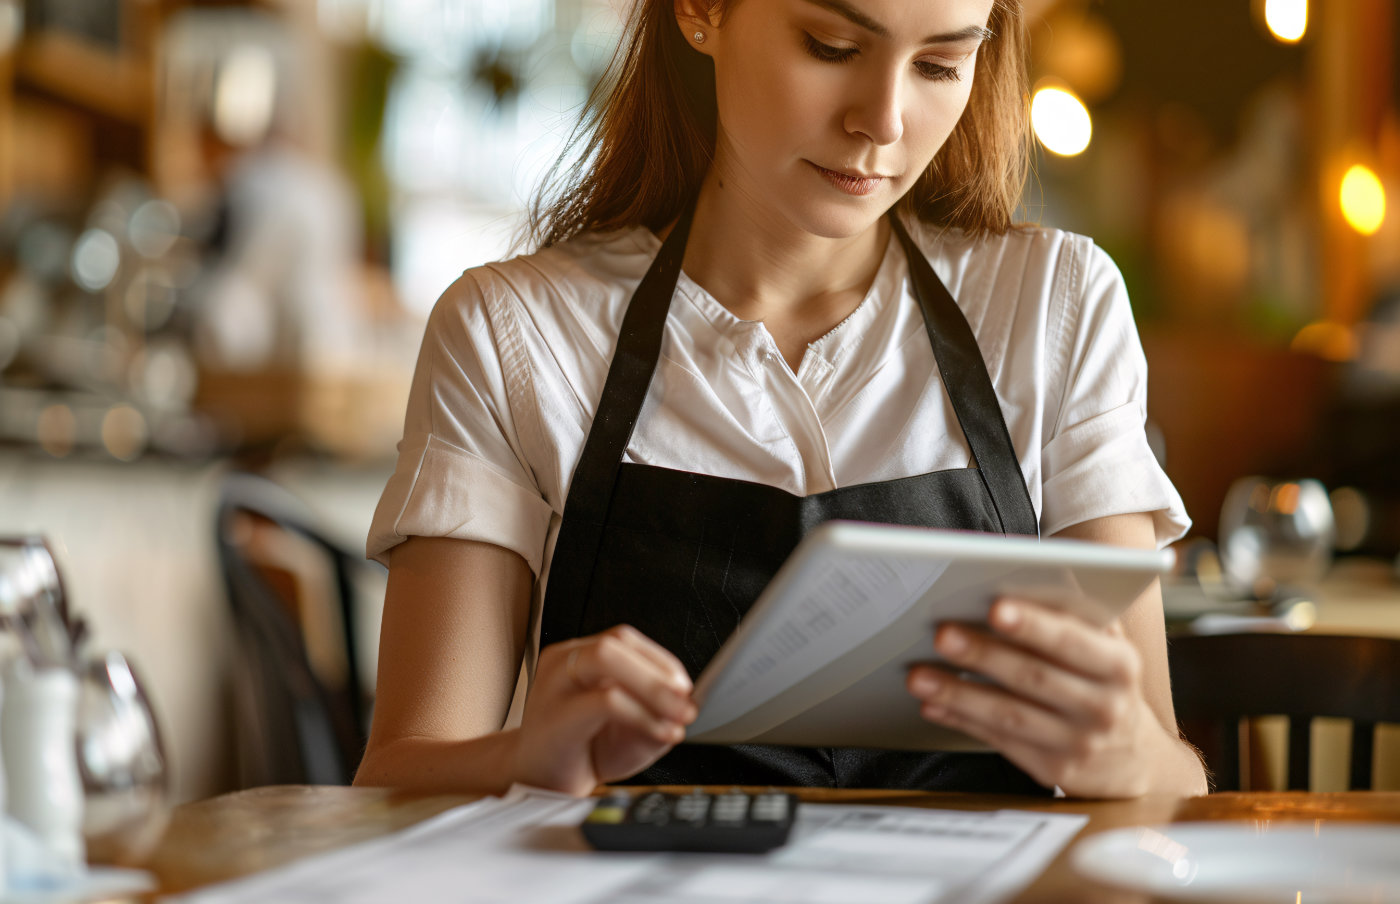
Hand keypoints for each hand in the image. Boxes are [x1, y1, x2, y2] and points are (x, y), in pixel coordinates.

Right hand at [512, 625, 696, 795]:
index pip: (625, 640)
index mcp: (579, 656)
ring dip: (651, 685)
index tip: (686, 688)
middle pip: (616, 641)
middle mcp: (564, 662)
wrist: (538, 786)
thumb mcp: (632, 730)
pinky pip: (604, 700)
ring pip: (605, 657)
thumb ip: (658, 714)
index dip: (661, 660)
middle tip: (686, 702)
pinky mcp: (555, 716)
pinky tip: (659, 731)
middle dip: (659, 671)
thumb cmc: (582, 752)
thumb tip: (686, 707)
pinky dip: (640, 714)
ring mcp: (554, 684)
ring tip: (675, 714)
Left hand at [905, 599, 1177, 798]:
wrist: (1136, 759)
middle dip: (984, 654)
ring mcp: (1078, 743)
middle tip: (941, 633)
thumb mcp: (1108, 647)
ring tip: (918, 674)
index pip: (1072, 641)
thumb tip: (1024, 574)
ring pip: (1009, 715)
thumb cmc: (1105, 681)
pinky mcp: (1052, 770)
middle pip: (1034, 677)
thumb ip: (1076, 615)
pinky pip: (999, 741)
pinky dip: (962, 720)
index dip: (1034, 625)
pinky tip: (933, 703)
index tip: (995, 607)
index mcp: (1119, 665)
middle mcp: (1104, 707)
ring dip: (959, 692)